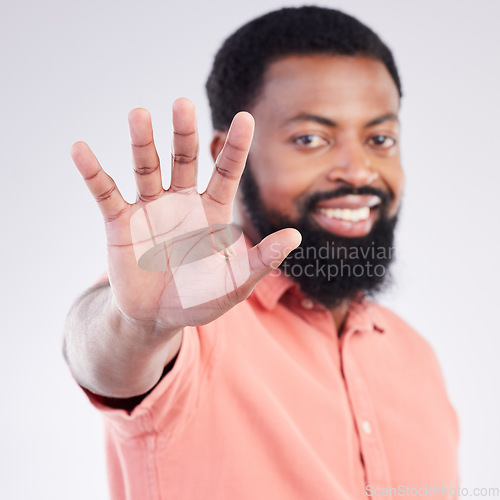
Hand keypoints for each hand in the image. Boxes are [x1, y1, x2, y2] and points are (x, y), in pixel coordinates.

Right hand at [71, 98, 300, 332]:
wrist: (157, 317)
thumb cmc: (200, 299)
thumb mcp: (235, 283)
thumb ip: (262, 260)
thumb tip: (296, 235)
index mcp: (212, 212)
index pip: (226, 172)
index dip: (235, 147)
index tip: (245, 118)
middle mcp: (181, 202)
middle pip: (184, 159)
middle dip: (184, 133)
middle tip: (182, 104)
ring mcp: (149, 209)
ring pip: (146, 168)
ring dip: (142, 142)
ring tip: (139, 114)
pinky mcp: (120, 222)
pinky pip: (106, 193)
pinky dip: (93, 173)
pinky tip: (80, 149)